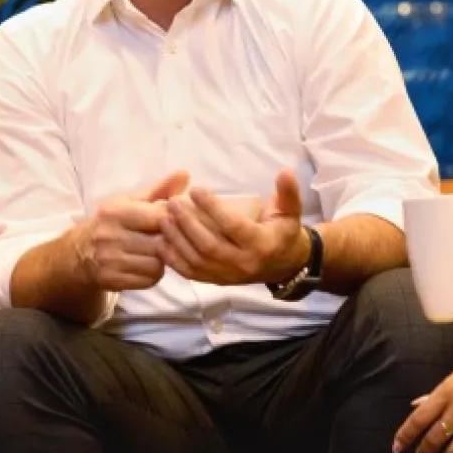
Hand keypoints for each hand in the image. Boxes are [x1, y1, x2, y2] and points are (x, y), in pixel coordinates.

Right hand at [71, 171, 188, 290]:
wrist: (77, 253)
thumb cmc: (111, 222)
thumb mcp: (129, 201)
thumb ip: (159, 189)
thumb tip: (185, 174)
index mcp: (116, 212)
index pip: (159, 217)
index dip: (175, 220)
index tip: (177, 222)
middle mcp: (110, 236)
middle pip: (160, 243)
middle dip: (169, 242)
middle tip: (169, 240)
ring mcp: (109, 260)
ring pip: (156, 264)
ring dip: (162, 260)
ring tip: (158, 253)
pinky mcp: (111, 280)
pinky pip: (148, 280)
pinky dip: (153, 275)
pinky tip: (148, 265)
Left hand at [160, 169, 306, 285]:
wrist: (284, 265)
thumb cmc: (284, 232)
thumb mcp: (291, 211)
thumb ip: (288, 192)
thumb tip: (285, 171)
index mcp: (261, 244)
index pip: (232, 226)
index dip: (212, 208)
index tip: (196, 190)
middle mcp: (243, 263)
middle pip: (209, 245)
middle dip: (187, 223)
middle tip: (172, 202)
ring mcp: (228, 275)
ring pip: (197, 261)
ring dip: (177, 240)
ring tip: (164, 218)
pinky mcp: (217, 281)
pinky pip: (191, 274)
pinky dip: (174, 260)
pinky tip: (162, 242)